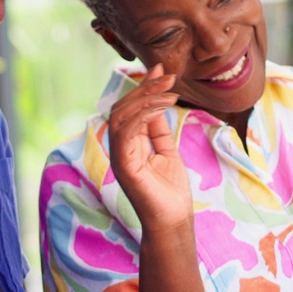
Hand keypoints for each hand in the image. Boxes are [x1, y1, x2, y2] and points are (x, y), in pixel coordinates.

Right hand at [108, 64, 191, 230]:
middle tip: (168, 76)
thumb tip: (159, 101)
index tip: (161, 70)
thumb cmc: (170, 191)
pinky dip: (143, 115)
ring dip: (146, 98)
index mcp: (128, 144)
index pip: (130, 108)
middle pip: (123, 108)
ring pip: (121, 116)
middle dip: (145, 88)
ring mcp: (119, 157)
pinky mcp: (124, 166)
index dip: (144, 87)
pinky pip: (126, 133)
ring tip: (170, 91)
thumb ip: (158, 128)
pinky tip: (162, 106)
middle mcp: (119, 148)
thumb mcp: (167, 151)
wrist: (173, 221)